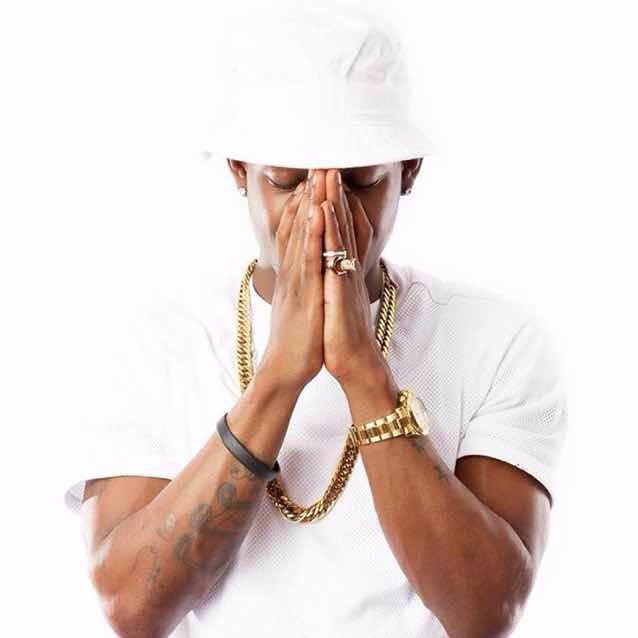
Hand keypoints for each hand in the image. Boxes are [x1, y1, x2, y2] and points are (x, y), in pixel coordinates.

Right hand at [261, 171, 325, 388]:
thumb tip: (302, 272)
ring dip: (309, 205)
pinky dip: (312, 235)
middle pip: (297, 229)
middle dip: (307, 196)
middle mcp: (291, 273)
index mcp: (292, 276)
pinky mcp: (304, 295)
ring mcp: (296, 282)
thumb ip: (298, 286)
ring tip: (316, 176)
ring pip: (302, 237)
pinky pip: (309, 261)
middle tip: (316, 164)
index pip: (296, 234)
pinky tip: (317, 213)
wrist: (284, 369)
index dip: (303, 206)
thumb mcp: (297, 306)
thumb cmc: (295, 340)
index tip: (312, 181)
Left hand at [317, 169, 384, 383]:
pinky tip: (324, 211)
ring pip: (339, 234)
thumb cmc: (342, 334)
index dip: (336, 205)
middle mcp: (347, 270)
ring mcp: (345, 278)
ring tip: (328, 174)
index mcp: (344, 272)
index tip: (329, 180)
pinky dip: (329, 232)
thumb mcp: (338, 302)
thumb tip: (334, 268)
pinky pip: (333, 256)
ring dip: (333, 202)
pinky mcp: (340, 291)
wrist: (354, 363)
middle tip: (330, 162)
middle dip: (335, 194)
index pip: (342, 232)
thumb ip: (337, 281)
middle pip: (343, 226)